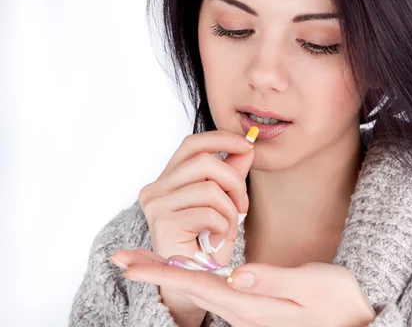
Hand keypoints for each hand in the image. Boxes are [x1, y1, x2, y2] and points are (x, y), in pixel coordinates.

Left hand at [114, 250, 375, 326]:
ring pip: (199, 289)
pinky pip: (214, 291)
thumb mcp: (311, 286)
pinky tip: (187, 269)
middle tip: (122, 258)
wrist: (355, 320)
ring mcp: (247, 313)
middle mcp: (242, 312)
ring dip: (169, 273)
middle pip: (189, 288)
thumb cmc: (337, 301)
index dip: (161, 272)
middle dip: (154, 272)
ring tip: (143, 260)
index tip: (129, 264)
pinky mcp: (253, 308)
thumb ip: (273, 280)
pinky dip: (192, 276)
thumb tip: (236, 273)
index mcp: (252, 305)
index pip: (197, 284)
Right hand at [131, 130, 254, 320]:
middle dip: (234, 181)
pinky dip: (224, 225)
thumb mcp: (223, 201)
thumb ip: (231, 173)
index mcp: (168, 178)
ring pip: (209, 188)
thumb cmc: (206, 242)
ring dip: (230, 210)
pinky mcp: (163, 224)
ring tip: (230, 227)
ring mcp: (156, 205)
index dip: (221, 139)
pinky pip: (208, 212)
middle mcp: (155, 188)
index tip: (247, 145)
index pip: (193, 144)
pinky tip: (220, 238)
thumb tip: (247, 147)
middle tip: (244, 205)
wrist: (193, 281)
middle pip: (205, 161)